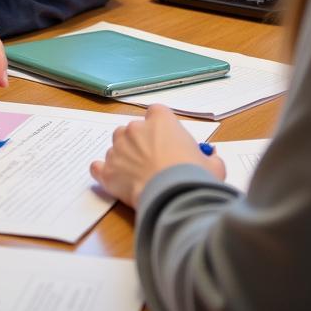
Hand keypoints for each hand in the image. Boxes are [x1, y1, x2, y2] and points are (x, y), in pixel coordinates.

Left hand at [90, 106, 225, 207]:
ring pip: (116, 147)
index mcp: (160, 120)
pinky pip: (98, 167)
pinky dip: (104, 171)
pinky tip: (110, 177)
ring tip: (137, 176)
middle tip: (153, 162)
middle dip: (140, 143)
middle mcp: (135, 129)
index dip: (161, 127)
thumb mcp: (212, 165)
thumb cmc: (194, 176)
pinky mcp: (107, 171)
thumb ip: (209, 159)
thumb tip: (211, 160)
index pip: (156, 113)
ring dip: (124, 157)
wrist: (174, 197)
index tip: (167, 141)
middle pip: (133, 129)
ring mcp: (118, 149)